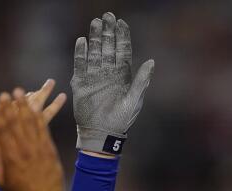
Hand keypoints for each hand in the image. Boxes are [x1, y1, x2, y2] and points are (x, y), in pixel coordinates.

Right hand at [0, 89, 64, 190]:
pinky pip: (43, 129)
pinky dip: (38, 117)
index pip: (2, 132)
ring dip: (24, 106)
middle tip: (5, 93)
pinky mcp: (49, 149)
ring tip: (20, 93)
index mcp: (10, 157)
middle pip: (15, 123)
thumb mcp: (2, 181)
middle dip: (9, 107)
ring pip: (30, 123)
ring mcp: (38, 148)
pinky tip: (35, 107)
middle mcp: (24, 150)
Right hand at [71, 11, 153, 155]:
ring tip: (95, 23)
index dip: (122, 37)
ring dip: (95, 38)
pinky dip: (81, 53)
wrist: (102, 134)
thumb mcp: (134, 100)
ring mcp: (94, 77)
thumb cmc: (121, 120)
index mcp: (123, 76)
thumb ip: (142, 81)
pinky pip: (80, 65)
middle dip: (108, 32)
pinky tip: (82, 41)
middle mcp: (108, 73)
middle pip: (108, 48)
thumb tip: (152, 61)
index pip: (122, 51)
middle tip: (107, 16)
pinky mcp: (81, 83)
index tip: (121, 23)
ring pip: (95, 52)